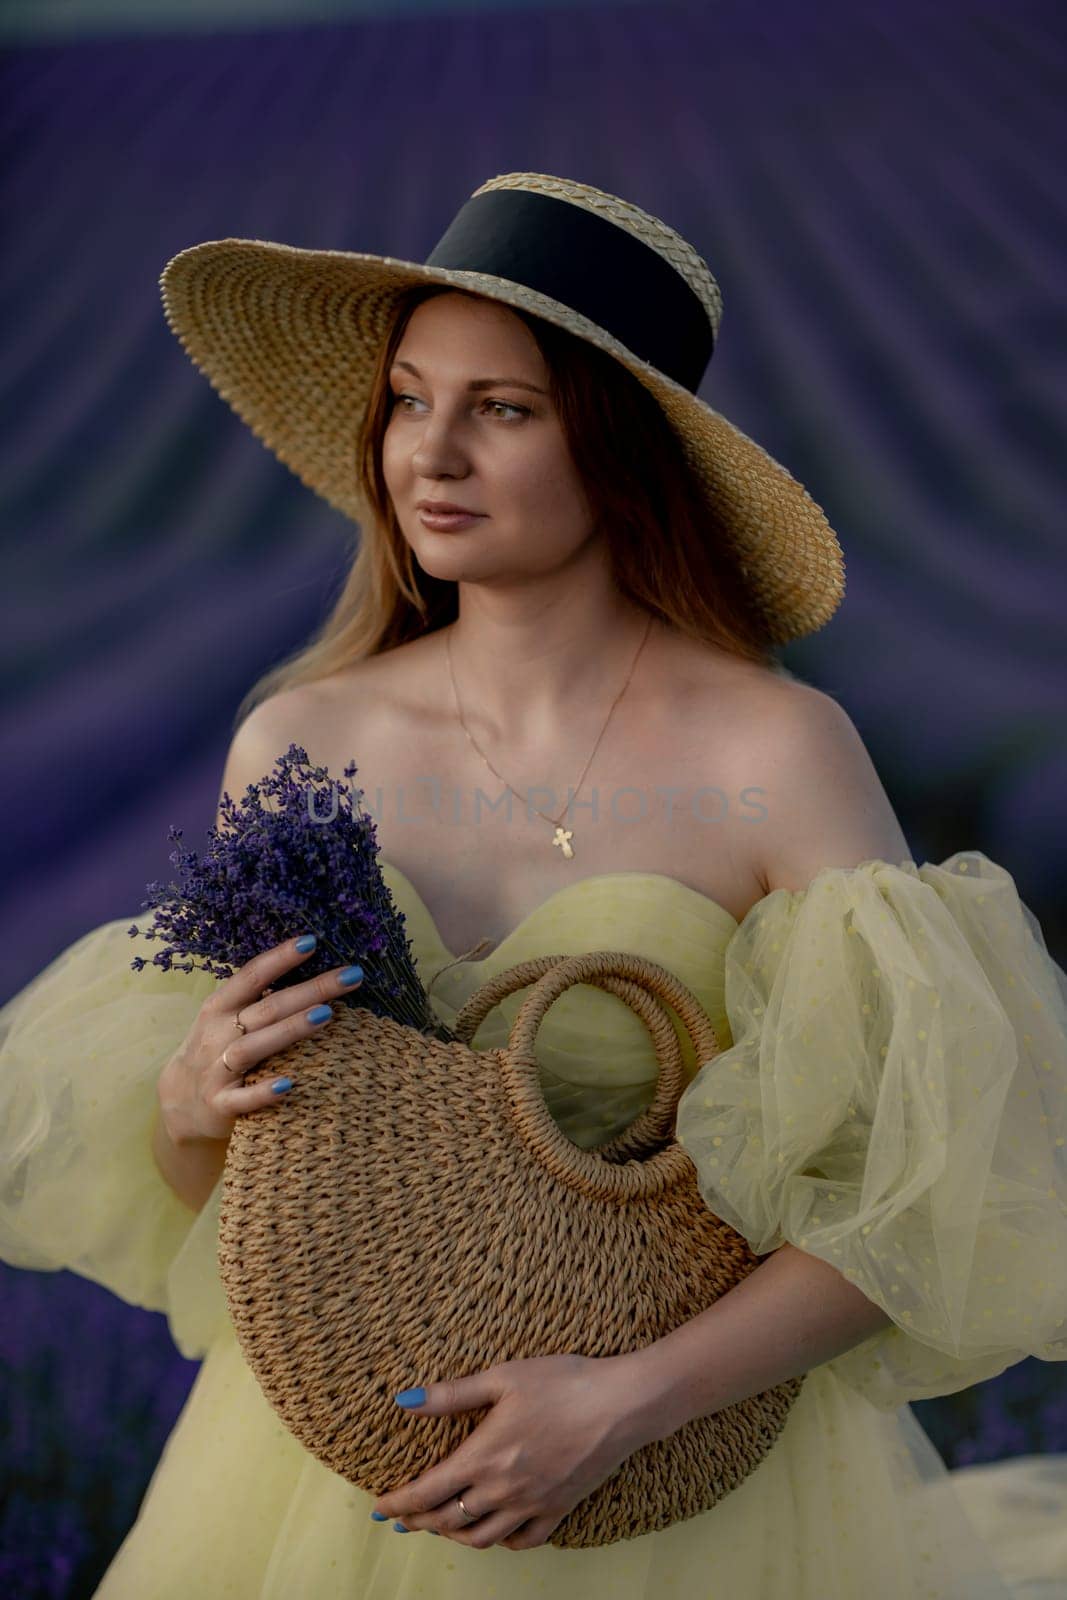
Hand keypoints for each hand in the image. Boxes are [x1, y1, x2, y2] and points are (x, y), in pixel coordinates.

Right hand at [157, 934, 363, 1144]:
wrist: (177, 1103)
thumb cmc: (216, 1049)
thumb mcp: (225, 1018)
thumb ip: (258, 999)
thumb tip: (309, 970)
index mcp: (219, 1007)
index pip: (252, 976)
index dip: (280, 958)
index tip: (312, 941)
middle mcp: (217, 1034)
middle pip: (268, 1008)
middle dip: (311, 990)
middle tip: (351, 975)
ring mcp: (217, 1070)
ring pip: (255, 1047)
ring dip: (291, 1030)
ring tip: (327, 1014)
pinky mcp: (220, 1104)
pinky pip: (243, 1099)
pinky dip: (264, 1092)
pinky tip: (289, 1085)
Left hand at [371, 1352, 649, 1549]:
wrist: (622, 1404)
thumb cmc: (563, 1382)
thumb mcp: (503, 1378)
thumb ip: (451, 1394)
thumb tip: (404, 1401)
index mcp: (484, 1457)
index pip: (427, 1493)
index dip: (399, 1504)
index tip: (380, 1508)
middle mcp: (503, 1490)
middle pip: (449, 1520)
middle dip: (420, 1521)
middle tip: (403, 1518)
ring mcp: (532, 1504)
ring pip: (482, 1537)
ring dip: (455, 1535)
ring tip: (442, 1526)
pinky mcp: (560, 1509)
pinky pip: (524, 1540)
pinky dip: (501, 1541)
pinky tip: (495, 1531)